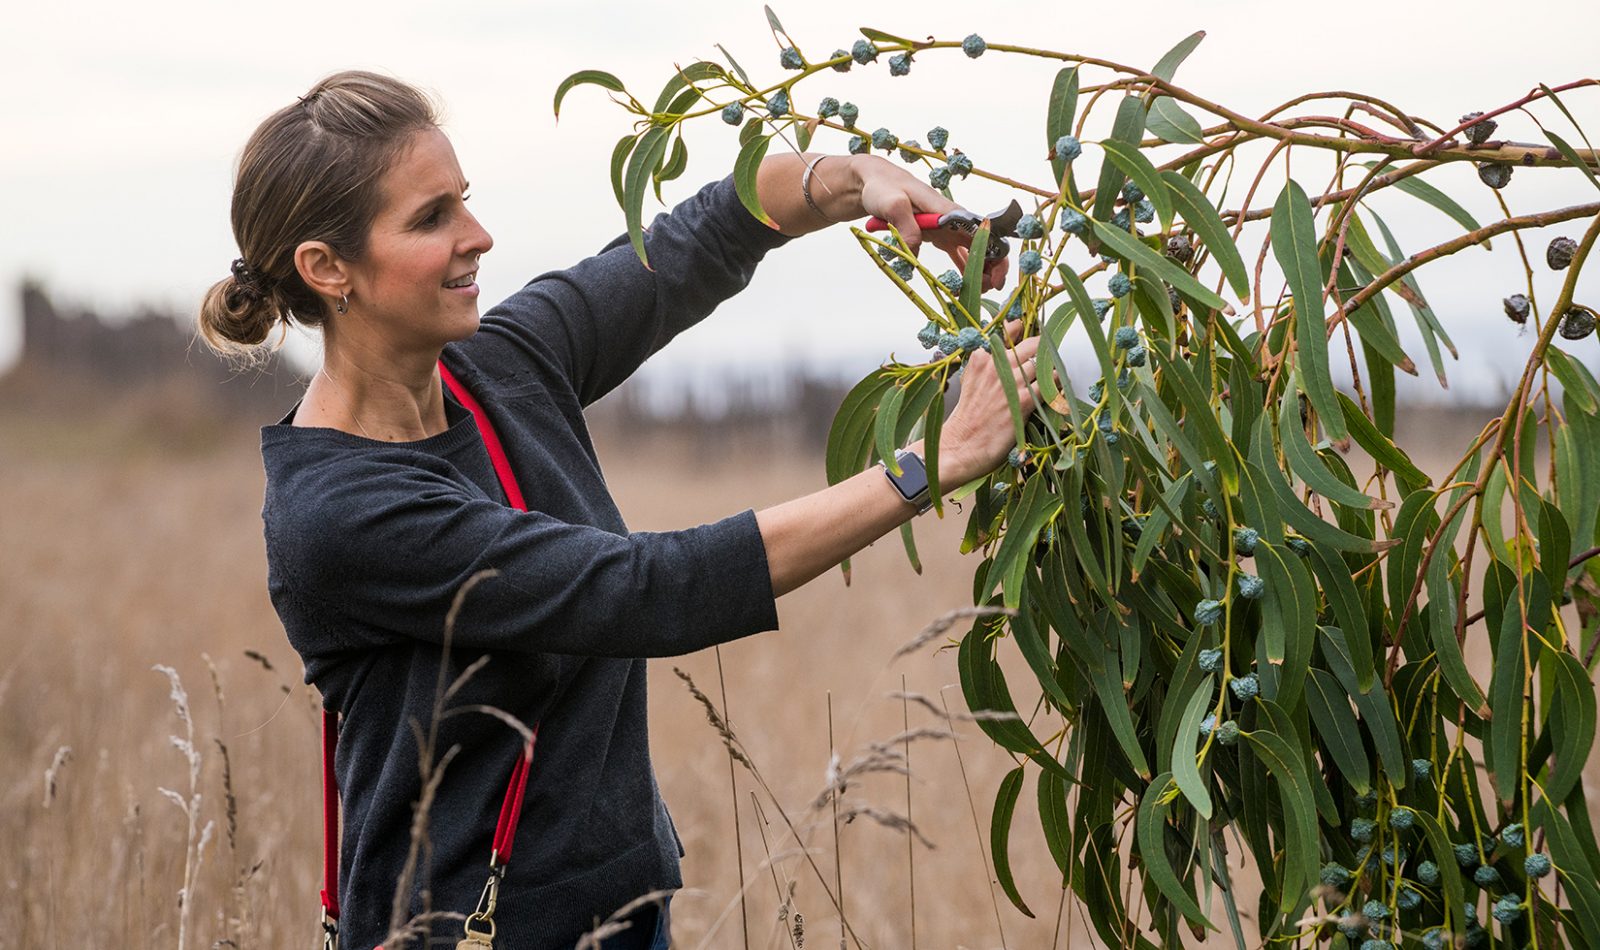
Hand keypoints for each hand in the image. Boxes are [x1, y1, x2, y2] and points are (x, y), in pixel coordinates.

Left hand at [856, 156, 1009, 292]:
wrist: (874, 182)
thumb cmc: (883, 187)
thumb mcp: (891, 203)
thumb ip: (905, 225)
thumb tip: (915, 252)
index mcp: (948, 211)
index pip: (983, 233)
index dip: (995, 254)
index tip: (993, 277)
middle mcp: (954, 220)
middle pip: (985, 243)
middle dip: (993, 266)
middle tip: (987, 289)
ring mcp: (948, 227)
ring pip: (975, 250)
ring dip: (980, 270)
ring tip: (977, 292)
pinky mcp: (938, 234)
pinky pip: (958, 253)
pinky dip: (964, 269)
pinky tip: (961, 286)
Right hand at [935, 318, 1040, 487]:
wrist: (961, 445)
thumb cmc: (967, 416)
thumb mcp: (971, 379)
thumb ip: (988, 360)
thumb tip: (1009, 340)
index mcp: (982, 355)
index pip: (1013, 329)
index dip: (1028, 334)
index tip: (1035, 341)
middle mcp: (997, 364)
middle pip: (1034, 345)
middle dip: (1045, 353)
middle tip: (1049, 362)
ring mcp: (1011, 382)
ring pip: (1046, 365)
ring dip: (1053, 373)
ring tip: (1052, 381)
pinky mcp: (1023, 401)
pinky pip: (1050, 387)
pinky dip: (1056, 389)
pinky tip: (1054, 395)